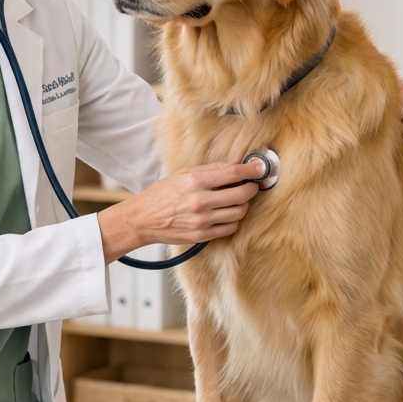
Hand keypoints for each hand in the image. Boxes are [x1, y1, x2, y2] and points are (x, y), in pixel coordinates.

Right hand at [97, 161, 262, 263]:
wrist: (143, 220)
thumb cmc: (161, 195)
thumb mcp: (182, 174)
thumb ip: (209, 170)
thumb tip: (234, 166)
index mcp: (194, 182)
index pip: (233, 173)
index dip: (251, 170)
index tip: (259, 168)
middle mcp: (200, 202)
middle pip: (242, 194)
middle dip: (251, 188)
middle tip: (251, 185)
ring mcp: (202, 221)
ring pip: (239, 212)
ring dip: (242, 204)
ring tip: (236, 199)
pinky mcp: (202, 236)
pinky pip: (230, 228)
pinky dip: (233, 219)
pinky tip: (225, 213)